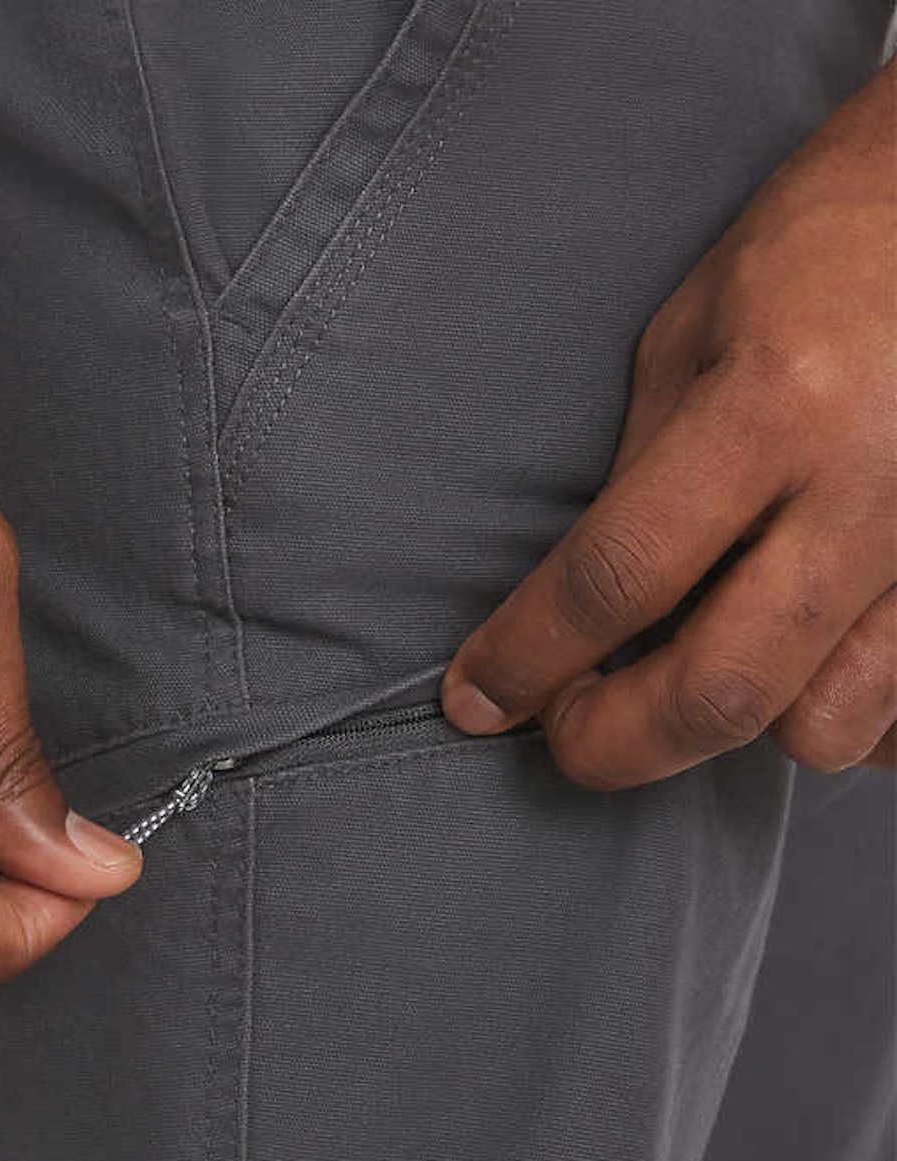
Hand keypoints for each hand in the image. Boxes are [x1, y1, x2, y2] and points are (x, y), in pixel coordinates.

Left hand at [441, 63, 895, 786]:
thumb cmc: (818, 245)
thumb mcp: (692, 336)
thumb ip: (645, 476)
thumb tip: (593, 606)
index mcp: (776, 404)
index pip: (616, 576)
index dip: (528, 656)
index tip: (474, 701)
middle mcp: (874, 489)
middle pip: (720, 692)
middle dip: (613, 744)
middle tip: (563, 734)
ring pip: (822, 731)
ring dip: (735, 724)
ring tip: (700, 665)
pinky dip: (837, 717)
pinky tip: (801, 664)